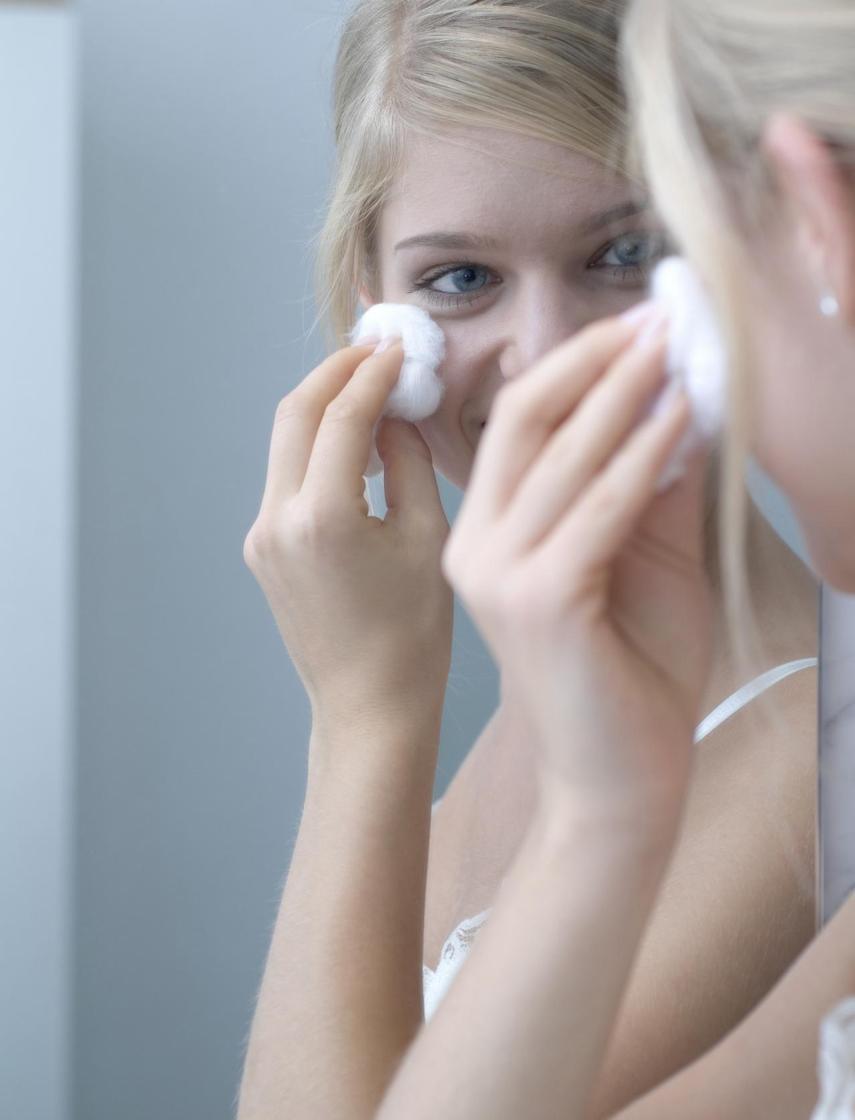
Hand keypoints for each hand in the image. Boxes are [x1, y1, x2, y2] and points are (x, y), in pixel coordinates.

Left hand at [243, 341, 453, 727]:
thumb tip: (397, 411)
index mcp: (323, 518)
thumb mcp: (427, 540)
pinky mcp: (262, 550)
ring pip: (285, 441)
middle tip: (377, 348)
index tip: (401, 346)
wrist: (368, 707)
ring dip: (324, 406)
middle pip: (295, 412)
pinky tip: (355, 443)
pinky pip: (286, 477)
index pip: (343, 414)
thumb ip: (408, 463)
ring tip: (372, 388)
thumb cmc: (413, 637)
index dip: (375, 371)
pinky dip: (316, 447)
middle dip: (336, 372)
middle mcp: (278, 521)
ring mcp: (262, 536)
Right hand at [441, 313, 714, 826]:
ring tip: (675, 345)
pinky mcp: (538, 601)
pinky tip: (683, 414)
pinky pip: (597, 507)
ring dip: (625, 392)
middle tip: (655, 316)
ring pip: (560, 455)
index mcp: (486, 534)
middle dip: (594, 360)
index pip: (518, 423)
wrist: (621, 774)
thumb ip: (649, 477)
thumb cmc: (632, 669)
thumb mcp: (644, 553)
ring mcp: (498, 575)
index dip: (576, 363)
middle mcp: (475, 548)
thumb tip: (679, 387)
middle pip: (522, 420)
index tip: (638, 320)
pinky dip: (643, 454)